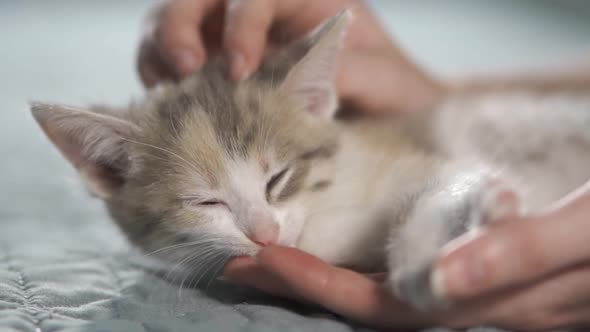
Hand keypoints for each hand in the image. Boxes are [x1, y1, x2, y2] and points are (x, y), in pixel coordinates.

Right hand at [137, 0, 443, 111]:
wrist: (388, 109)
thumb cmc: (391, 89)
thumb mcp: (380, 78)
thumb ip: (344, 72)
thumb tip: (292, 82)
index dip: (241, 23)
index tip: (238, 70)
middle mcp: (263, 8)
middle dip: (182, 25)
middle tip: (183, 70)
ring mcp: (234, 32)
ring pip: (175, 18)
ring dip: (161, 48)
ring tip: (166, 88)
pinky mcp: (216, 62)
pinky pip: (172, 56)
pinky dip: (160, 73)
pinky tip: (167, 100)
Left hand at [223, 185, 589, 330]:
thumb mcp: (585, 232)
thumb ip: (522, 252)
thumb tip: (443, 275)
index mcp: (487, 301)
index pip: (381, 305)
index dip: (319, 286)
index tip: (266, 261)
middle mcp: (469, 307)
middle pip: (366, 307)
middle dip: (301, 287)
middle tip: (242, 261)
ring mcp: (472, 295)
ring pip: (380, 297)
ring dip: (324, 278)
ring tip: (274, 258)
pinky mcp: (477, 277)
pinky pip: (404, 281)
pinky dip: (361, 268)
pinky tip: (343, 254)